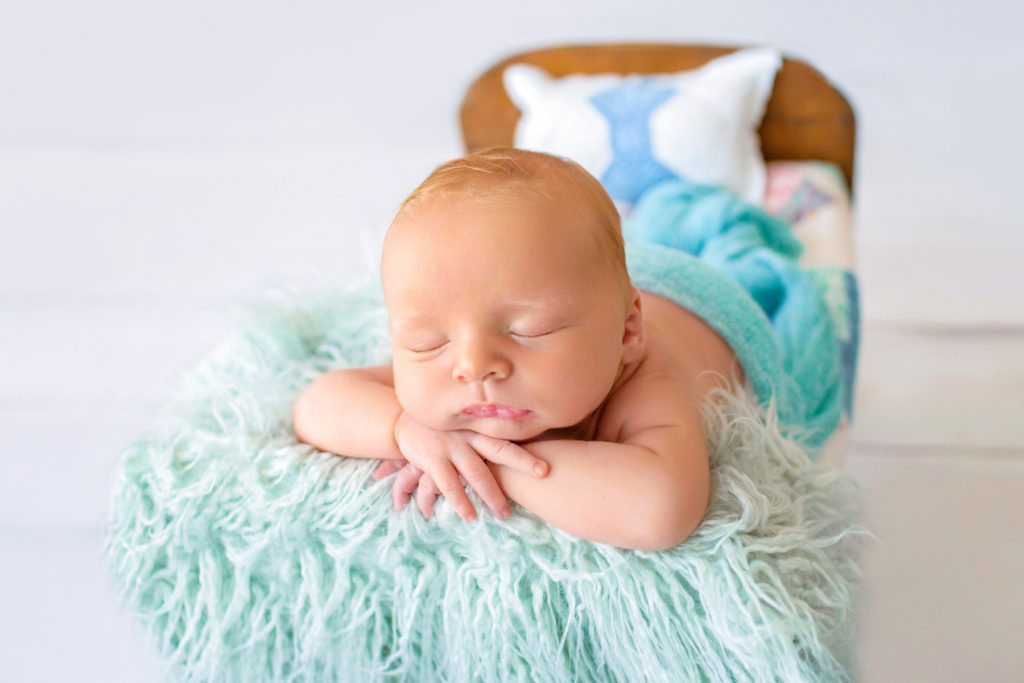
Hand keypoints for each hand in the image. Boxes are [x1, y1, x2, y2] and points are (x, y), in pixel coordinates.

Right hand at [375, 412, 548, 521]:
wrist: (401, 420)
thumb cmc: (440, 426)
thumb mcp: (463, 424)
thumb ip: (483, 434)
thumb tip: (515, 451)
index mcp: (478, 426)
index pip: (508, 435)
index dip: (528, 444)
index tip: (549, 454)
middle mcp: (468, 434)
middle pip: (499, 449)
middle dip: (522, 463)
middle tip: (544, 474)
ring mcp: (450, 446)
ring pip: (476, 472)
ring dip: (492, 494)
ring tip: (504, 514)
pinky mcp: (432, 458)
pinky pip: (448, 483)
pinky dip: (460, 501)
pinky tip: (469, 516)